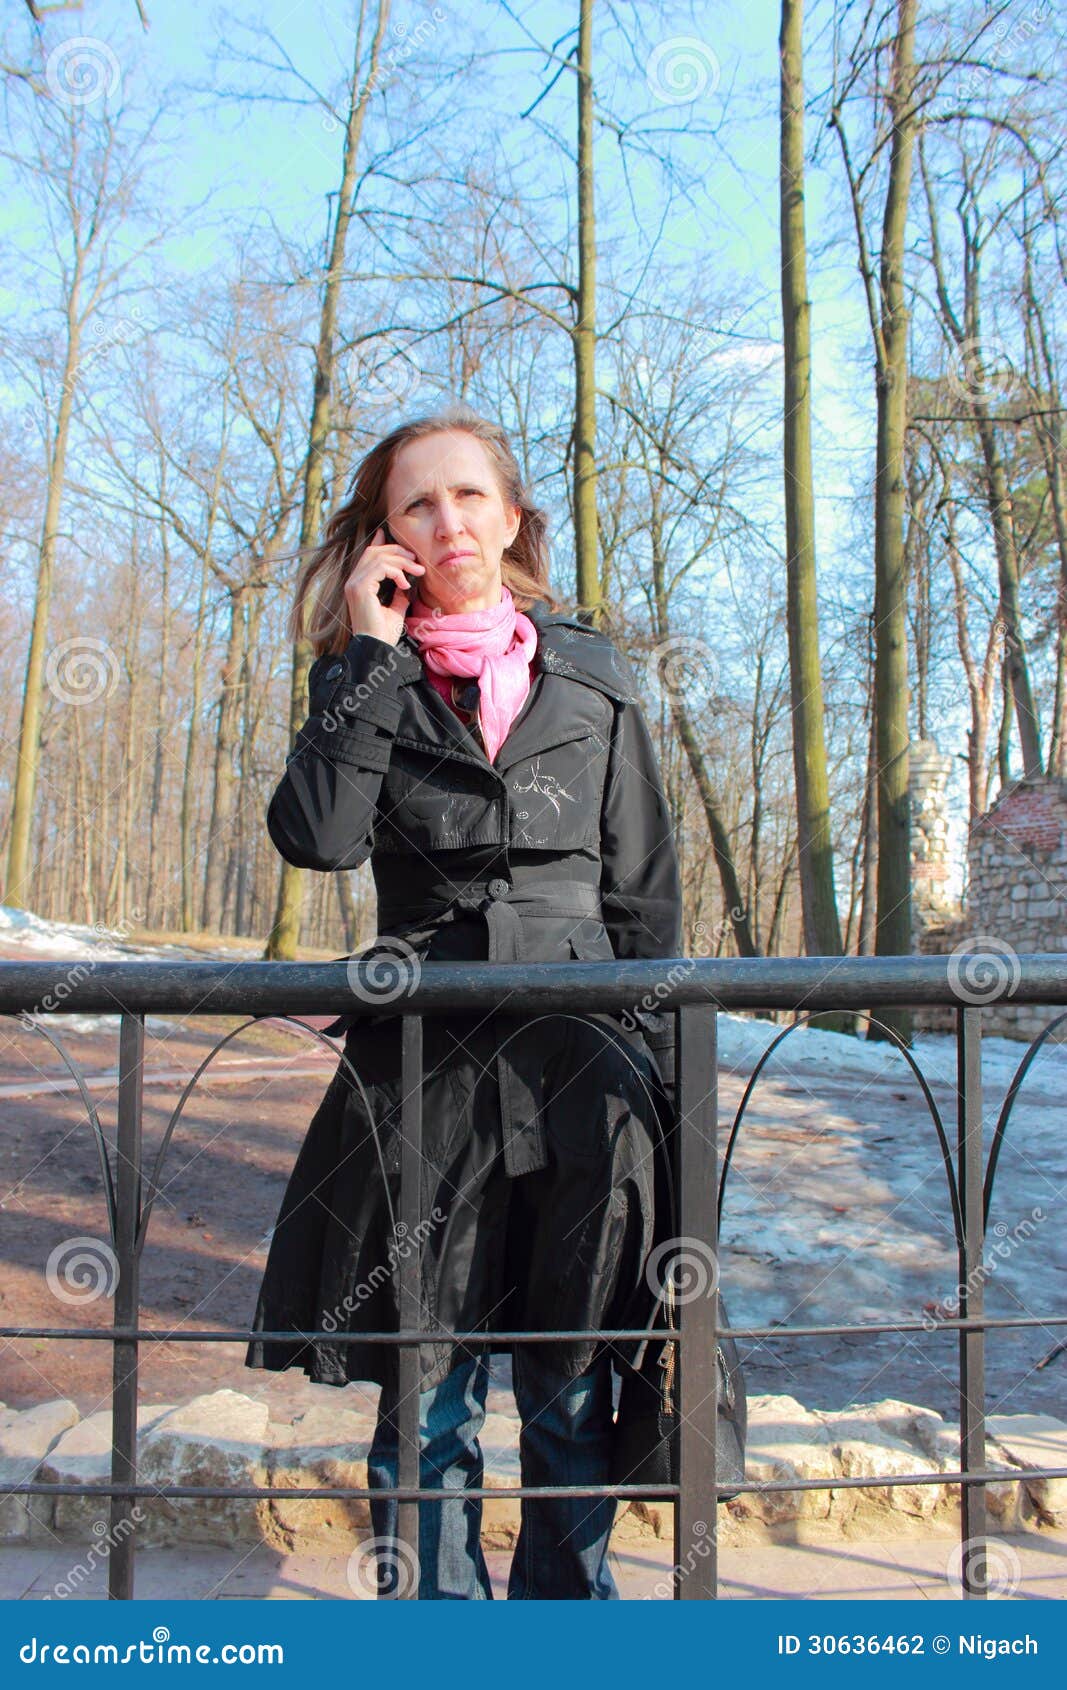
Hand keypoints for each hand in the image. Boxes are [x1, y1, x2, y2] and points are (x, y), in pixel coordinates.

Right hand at [344, 525, 425, 645]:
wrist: (377, 648)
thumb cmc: (384, 633)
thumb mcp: (395, 608)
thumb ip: (398, 594)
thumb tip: (405, 583)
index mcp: (358, 584)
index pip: (369, 556)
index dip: (381, 543)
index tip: (399, 541)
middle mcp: (353, 581)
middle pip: (374, 552)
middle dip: (398, 551)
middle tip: (416, 560)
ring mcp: (354, 584)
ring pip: (379, 557)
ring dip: (401, 561)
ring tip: (416, 570)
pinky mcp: (360, 588)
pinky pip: (380, 567)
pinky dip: (396, 571)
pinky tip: (405, 584)